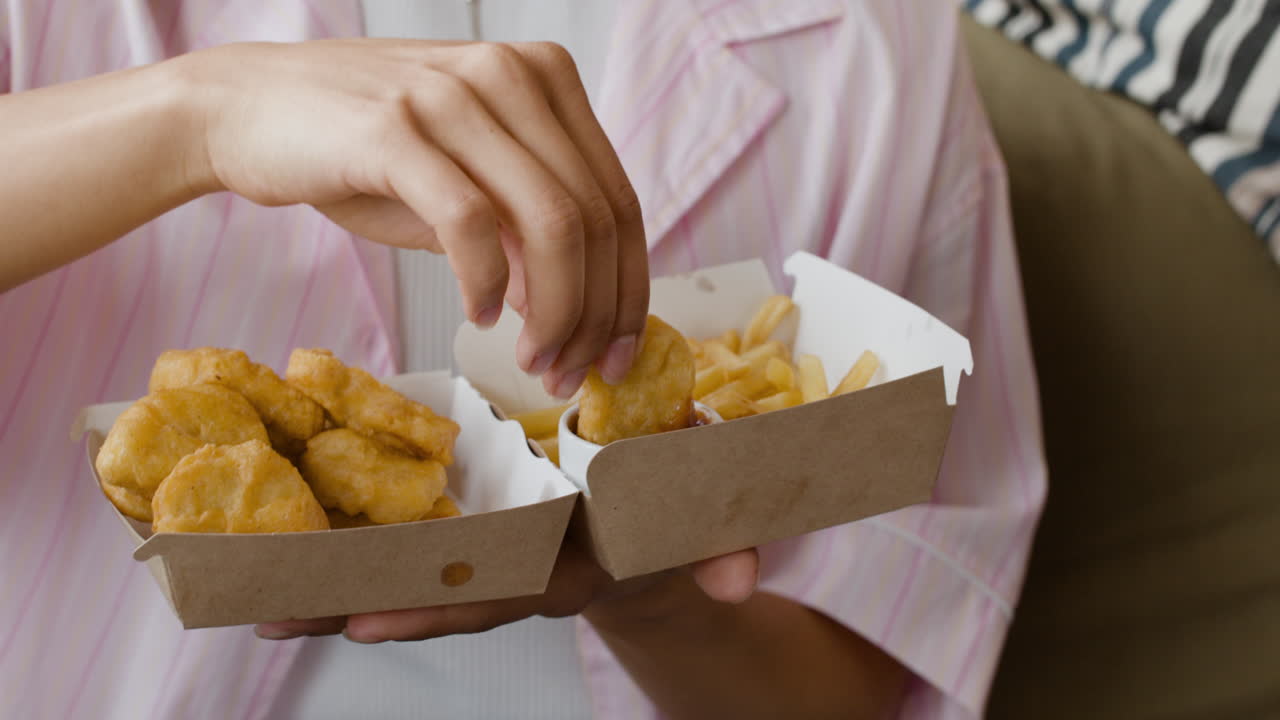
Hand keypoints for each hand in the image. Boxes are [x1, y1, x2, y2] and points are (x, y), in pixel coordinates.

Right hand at [178, 40, 648, 395]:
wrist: (243, 108)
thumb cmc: (359, 154)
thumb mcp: (463, 189)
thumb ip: (525, 235)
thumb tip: (577, 310)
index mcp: (543, 77)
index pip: (618, 199)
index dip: (630, 291)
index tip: (620, 354)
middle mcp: (510, 73)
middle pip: (598, 218)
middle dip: (597, 315)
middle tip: (574, 373)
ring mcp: (453, 94)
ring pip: (553, 223)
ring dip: (555, 312)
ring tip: (534, 358)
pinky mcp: (394, 126)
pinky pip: (471, 222)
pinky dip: (488, 284)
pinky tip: (479, 315)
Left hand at [254, 543, 758, 642]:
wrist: (657, 513)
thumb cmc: (672, 509)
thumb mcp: (703, 519)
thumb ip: (720, 549)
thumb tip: (739, 581)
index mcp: (565, 569)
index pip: (498, 596)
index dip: (440, 610)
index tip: (371, 624)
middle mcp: (519, 568)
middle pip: (436, 595)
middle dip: (360, 606)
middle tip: (275, 618)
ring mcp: (496, 547)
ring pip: (415, 571)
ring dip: (340, 586)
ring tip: (258, 599)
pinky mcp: (479, 520)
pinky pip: (416, 532)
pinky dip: (359, 541)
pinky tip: (298, 545)